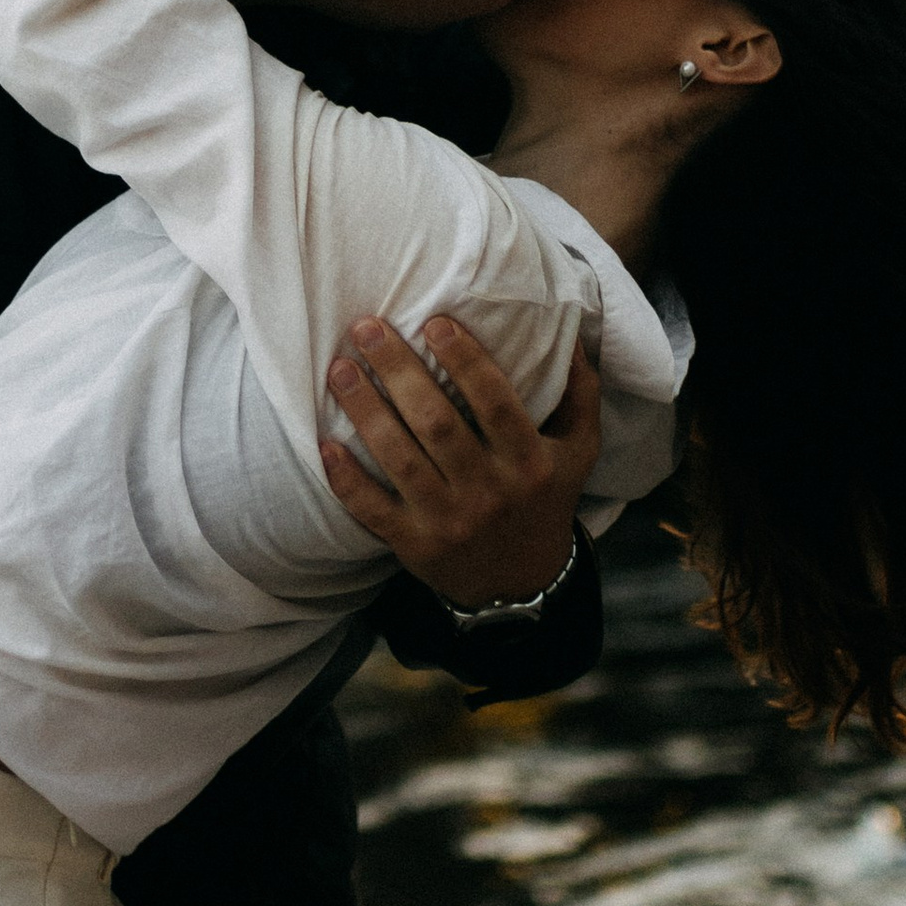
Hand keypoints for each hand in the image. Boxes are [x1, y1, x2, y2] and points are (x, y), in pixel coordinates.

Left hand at [320, 317, 601, 609]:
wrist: (524, 583)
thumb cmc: (544, 498)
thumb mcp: (578, 451)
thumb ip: (580, 393)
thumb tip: (574, 336)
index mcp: (529, 462)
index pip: (496, 402)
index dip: (465, 360)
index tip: (434, 323)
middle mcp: (489, 491)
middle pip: (437, 423)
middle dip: (399, 371)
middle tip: (366, 327)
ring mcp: (450, 520)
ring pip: (400, 458)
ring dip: (366, 411)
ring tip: (341, 368)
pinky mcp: (415, 545)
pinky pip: (374, 510)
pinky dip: (348, 479)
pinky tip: (326, 443)